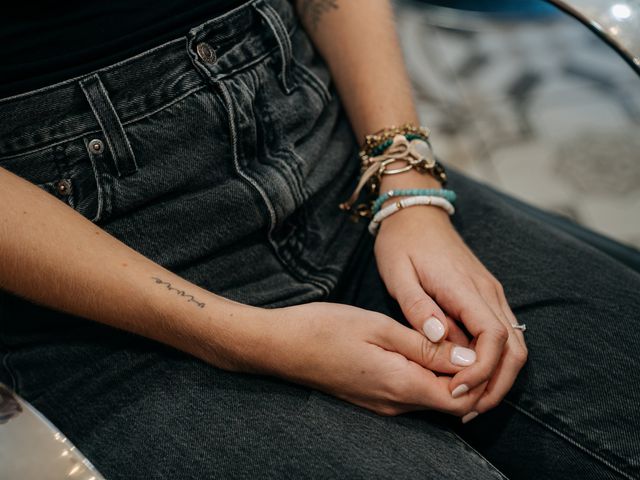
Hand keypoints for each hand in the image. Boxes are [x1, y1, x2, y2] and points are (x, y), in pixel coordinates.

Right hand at [252, 302, 482, 415]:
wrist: (282, 346)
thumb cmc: (327, 329)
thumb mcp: (380, 328)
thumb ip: (426, 347)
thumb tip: (469, 360)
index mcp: (402, 385)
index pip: (462, 399)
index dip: (480, 377)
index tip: (478, 343)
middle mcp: (396, 405)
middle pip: (449, 401)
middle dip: (466, 374)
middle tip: (461, 334)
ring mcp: (382, 405)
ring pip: (430, 396)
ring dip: (444, 372)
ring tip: (441, 336)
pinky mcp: (372, 399)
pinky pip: (411, 393)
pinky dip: (424, 374)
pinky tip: (416, 346)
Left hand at [374, 205, 527, 417]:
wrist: (416, 214)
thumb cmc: (402, 244)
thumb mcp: (398, 273)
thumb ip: (417, 307)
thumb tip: (438, 338)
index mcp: (465, 288)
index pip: (493, 337)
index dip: (482, 371)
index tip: (456, 392)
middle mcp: (487, 292)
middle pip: (514, 348)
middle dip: (497, 385)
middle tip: (466, 410)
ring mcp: (491, 293)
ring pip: (515, 344)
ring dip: (498, 377)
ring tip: (468, 402)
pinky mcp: (486, 296)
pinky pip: (502, 333)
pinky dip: (494, 361)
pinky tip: (469, 376)